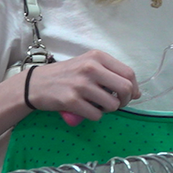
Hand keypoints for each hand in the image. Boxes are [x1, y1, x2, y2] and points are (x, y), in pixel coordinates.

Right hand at [25, 50, 140, 121]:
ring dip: (109, 110)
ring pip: (112, 105)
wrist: (35, 83)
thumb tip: (136, 92)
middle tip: (118, 103)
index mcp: (97, 57)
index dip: (134, 87)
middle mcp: (91, 68)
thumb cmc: (67, 74)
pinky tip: (87, 110)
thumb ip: (111, 73)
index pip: (129, 73)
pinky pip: (96, 115)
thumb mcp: (89, 64)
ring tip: (99, 105)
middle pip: (125, 88)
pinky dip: (95, 116)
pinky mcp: (71, 101)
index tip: (130, 95)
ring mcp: (81, 85)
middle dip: (126, 100)